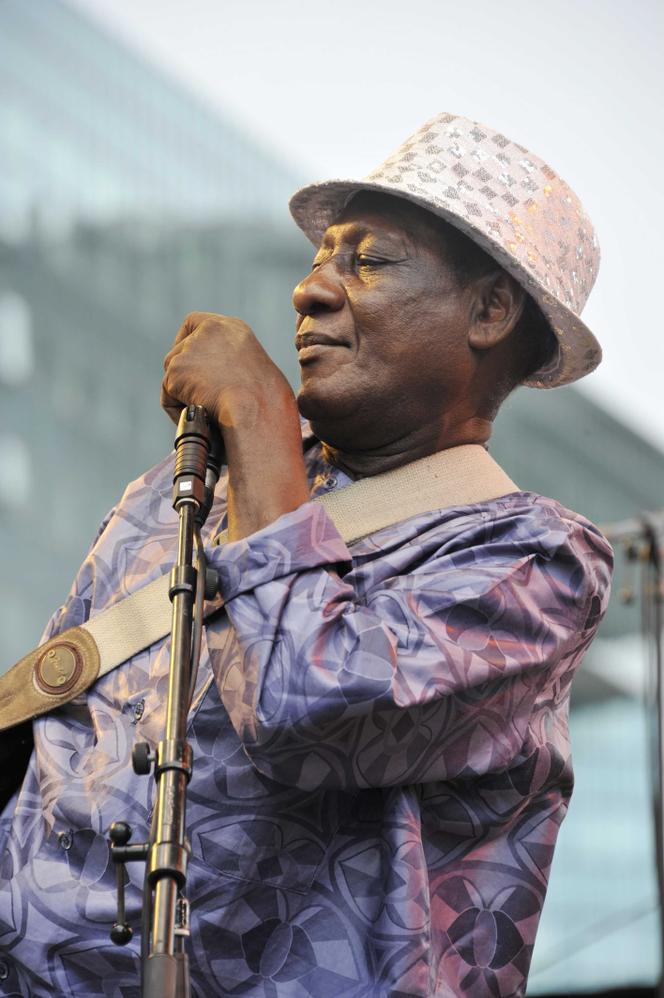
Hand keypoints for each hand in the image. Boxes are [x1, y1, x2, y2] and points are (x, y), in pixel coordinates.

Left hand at [161, 311, 293, 427]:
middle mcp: (208, 332)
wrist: (256, 409)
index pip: (195, 323)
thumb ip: (231, 366)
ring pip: (173, 375)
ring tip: (204, 411)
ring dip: (183, 394)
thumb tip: (216, 384)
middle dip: (184, 375)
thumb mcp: (254, 373)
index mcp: (231, 329)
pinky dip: (179, 410)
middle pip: (180, 351)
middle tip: (198, 397)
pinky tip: (198, 417)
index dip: (188, 343)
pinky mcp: (176, 371)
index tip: (191, 364)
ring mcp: (189, 350)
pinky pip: (169, 397)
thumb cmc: (265, 402)